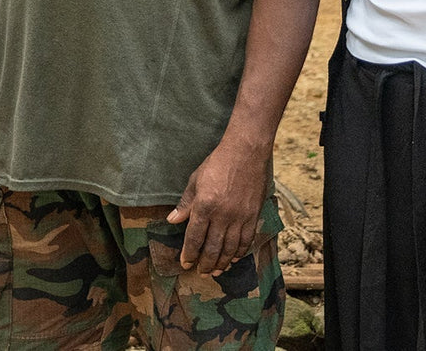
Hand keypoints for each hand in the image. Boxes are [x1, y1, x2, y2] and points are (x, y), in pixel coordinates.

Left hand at [167, 137, 267, 274]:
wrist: (245, 153)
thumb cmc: (217, 163)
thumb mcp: (196, 180)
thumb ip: (185, 204)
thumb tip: (172, 220)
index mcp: (204, 206)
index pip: (194, 237)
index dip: (189, 253)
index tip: (185, 263)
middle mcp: (222, 215)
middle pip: (212, 248)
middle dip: (205, 263)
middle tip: (201, 272)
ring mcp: (239, 217)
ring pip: (230, 249)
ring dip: (222, 263)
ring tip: (216, 271)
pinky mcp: (253, 216)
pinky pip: (246, 241)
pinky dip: (239, 252)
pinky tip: (234, 258)